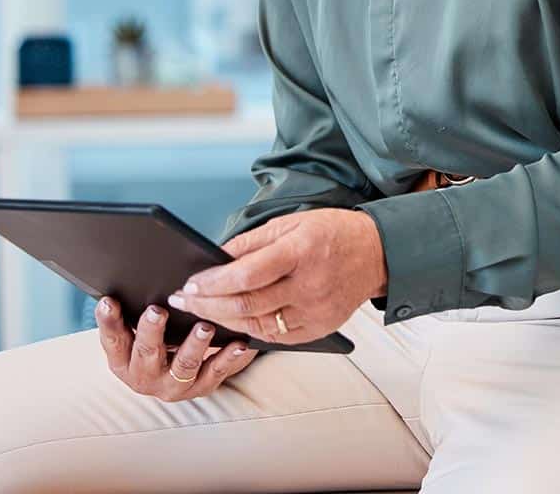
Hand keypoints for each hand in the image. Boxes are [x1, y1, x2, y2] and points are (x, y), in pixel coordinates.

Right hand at [95, 297, 257, 401]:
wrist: (176, 373)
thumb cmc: (155, 338)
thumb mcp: (139, 326)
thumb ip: (135, 306)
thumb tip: (134, 271)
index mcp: (123, 359)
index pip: (113, 340)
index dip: (108, 322)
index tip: (109, 301)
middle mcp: (144, 376)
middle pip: (145, 354)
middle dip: (150, 332)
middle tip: (157, 311)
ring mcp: (173, 384)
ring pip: (183, 367)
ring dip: (194, 346)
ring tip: (204, 327)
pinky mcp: (201, 386)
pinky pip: (216, 372)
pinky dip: (228, 357)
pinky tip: (239, 342)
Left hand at [167, 208, 386, 345]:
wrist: (376, 254)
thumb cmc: (331, 232)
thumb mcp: (291, 222)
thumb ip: (252, 242)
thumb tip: (215, 258)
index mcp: (300, 251)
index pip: (247, 274)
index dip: (213, 283)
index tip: (189, 285)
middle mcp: (309, 285)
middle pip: (247, 304)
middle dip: (208, 305)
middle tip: (182, 303)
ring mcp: (315, 312)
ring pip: (257, 326)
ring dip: (222, 321)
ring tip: (199, 313)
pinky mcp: (318, 330)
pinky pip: (275, 337)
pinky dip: (248, 330)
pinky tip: (230, 322)